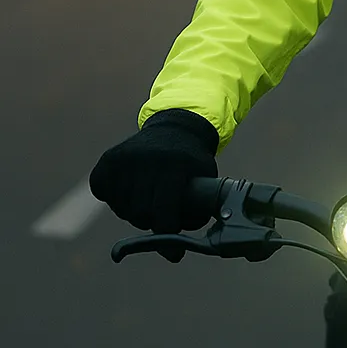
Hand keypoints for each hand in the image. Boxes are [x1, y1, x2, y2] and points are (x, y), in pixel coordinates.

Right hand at [90, 109, 218, 259]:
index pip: (164, 212)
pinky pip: (104, 193)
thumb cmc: (192, 163)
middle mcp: (148, 160)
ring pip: (122, 208)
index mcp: (175, 165)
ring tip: (150, 194)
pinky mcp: (108, 160)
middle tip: (162, 212)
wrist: (176, 128)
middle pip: (141, 215)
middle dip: (153, 221)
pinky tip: (131, 185)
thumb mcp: (205, 181)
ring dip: (134, 210)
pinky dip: (115, 197)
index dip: (168, 236)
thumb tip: (175, 254)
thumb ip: (196, 213)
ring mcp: (125, 158)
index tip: (175, 255)